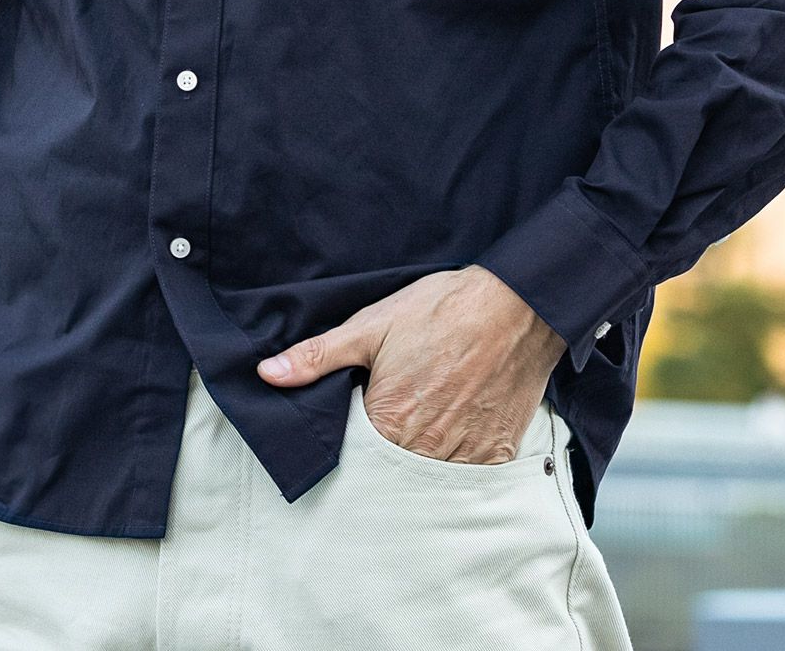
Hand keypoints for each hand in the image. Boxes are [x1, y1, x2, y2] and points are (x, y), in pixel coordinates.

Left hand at [255, 264, 566, 462]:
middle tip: (391, 421)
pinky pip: (468, 474)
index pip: (353, 456)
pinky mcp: (498, 452)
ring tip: (421, 424)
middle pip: (391, 472)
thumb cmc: (441, 310)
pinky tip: (452, 431)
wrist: (516, 305)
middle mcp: (427, 449)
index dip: (349, 441)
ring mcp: (466, 455)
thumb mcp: (371, 325)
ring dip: (419, 460)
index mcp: (389, 421)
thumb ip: (318, 356)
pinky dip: (457, 461)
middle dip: (383, 455)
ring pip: (430, 478)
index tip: (355, 422)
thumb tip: (268, 374)